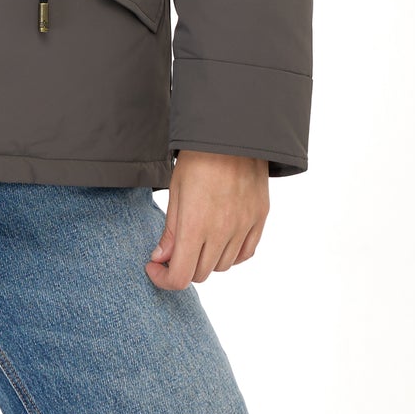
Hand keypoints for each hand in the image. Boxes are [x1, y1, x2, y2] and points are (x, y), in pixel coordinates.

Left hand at [144, 150, 268, 289]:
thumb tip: (161, 259)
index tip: (154, 268)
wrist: (233, 134)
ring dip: (206, 261)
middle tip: (173, 251)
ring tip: (197, 240)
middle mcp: (222, 232)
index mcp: (195, 225)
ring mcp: (244, 227)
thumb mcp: (176, 190)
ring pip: (223, 266)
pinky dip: (231, 255)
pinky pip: (245, 254)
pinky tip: (221, 241)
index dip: (164, 279)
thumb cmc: (198, 158)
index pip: (181, 276)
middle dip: (182, 267)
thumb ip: (170, 230)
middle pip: (201, 274)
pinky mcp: (259, 220)